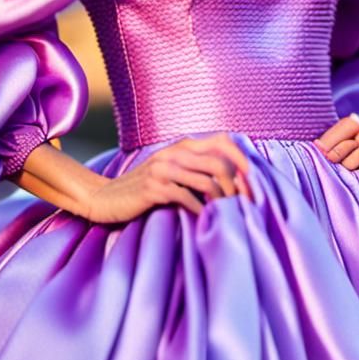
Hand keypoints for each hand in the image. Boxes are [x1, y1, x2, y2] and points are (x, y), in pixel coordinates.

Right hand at [81, 132, 253, 224]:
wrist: (105, 198)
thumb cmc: (144, 188)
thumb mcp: (171, 171)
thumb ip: (196, 168)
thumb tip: (234, 179)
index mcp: (182, 145)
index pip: (223, 141)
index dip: (243, 159)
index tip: (254, 181)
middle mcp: (174, 152)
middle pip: (220, 163)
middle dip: (238, 186)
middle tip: (246, 204)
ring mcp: (163, 169)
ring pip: (207, 181)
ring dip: (223, 201)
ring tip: (228, 214)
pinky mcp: (154, 189)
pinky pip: (187, 197)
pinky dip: (202, 210)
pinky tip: (205, 219)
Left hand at [313, 113, 358, 199]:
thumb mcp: (349, 151)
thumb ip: (332, 146)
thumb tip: (316, 146)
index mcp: (356, 127)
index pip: (342, 127)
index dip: (328, 140)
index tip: (319, 154)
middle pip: (342, 149)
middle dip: (335, 163)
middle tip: (336, 171)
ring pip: (352, 164)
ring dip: (347, 175)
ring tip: (352, 177)